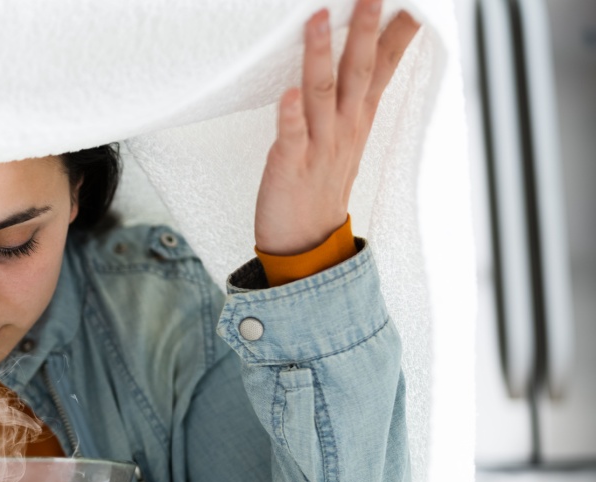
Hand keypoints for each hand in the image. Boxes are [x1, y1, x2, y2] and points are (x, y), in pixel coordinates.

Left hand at [253, 0, 420, 254]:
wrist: (306, 241)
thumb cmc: (321, 182)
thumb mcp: (349, 132)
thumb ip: (357, 92)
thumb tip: (367, 53)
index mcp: (360, 117)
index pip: (386, 65)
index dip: (399, 30)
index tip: (412, 1)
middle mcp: (345, 127)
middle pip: (359, 70)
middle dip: (365, 29)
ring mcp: (320, 145)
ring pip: (323, 93)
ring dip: (320, 56)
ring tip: (318, 20)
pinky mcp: (290, 165)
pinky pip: (292, 136)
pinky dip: (290, 114)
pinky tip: (287, 93)